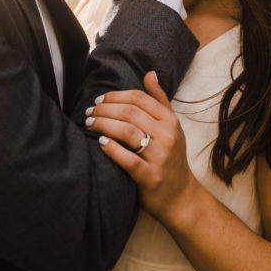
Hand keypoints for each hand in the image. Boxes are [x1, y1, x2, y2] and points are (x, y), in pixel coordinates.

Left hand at [86, 71, 199, 225]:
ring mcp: (160, 157)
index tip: (99, 100)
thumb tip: (149, 73)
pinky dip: (111, 149)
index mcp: (171, 121)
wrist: (180, 196)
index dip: (116, 96)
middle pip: (130, 113)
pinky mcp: (150, 177)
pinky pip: (127, 159)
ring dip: (104, 125)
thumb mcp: (171, 126)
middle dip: (105, 109)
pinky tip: (100, 143)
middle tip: (89, 112)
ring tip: (90, 125)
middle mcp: (167, 136)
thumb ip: (159, 100)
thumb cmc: (171, 157)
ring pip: (127, 132)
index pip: (140, 98)